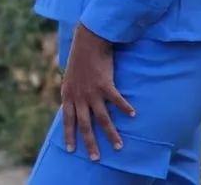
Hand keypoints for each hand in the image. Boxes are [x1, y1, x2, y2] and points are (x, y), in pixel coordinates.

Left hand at [60, 23, 134, 161]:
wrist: (87, 41)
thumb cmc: (80, 58)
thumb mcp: (70, 77)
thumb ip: (73, 92)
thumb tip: (75, 103)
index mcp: (68, 94)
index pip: (67, 119)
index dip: (69, 135)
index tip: (71, 149)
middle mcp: (78, 96)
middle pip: (84, 125)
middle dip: (90, 143)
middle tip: (95, 158)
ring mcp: (91, 91)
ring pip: (102, 118)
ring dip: (111, 133)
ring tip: (119, 146)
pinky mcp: (104, 84)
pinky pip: (116, 100)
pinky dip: (125, 108)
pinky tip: (133, 115)